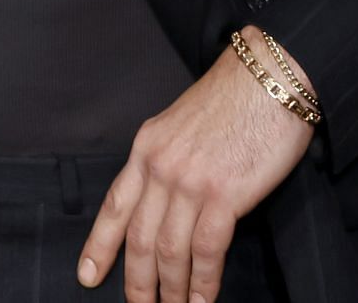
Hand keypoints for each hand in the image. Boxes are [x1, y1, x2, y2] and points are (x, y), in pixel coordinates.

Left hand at [78, 28, 314, 302]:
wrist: (269, 76)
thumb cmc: (234, 100)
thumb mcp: (183, 126)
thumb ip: (169, 160)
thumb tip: (169, 201)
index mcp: (146, 148)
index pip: (115, 205)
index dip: (100, 244)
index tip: (88, 275)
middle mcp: (159, 166)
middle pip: (139, 237)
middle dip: (137, 280)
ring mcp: (188, 181)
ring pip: (169, 249)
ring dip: (171, 288)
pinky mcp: (222, 193)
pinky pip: (206, 249)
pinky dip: (204, 281)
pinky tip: (204, 299)